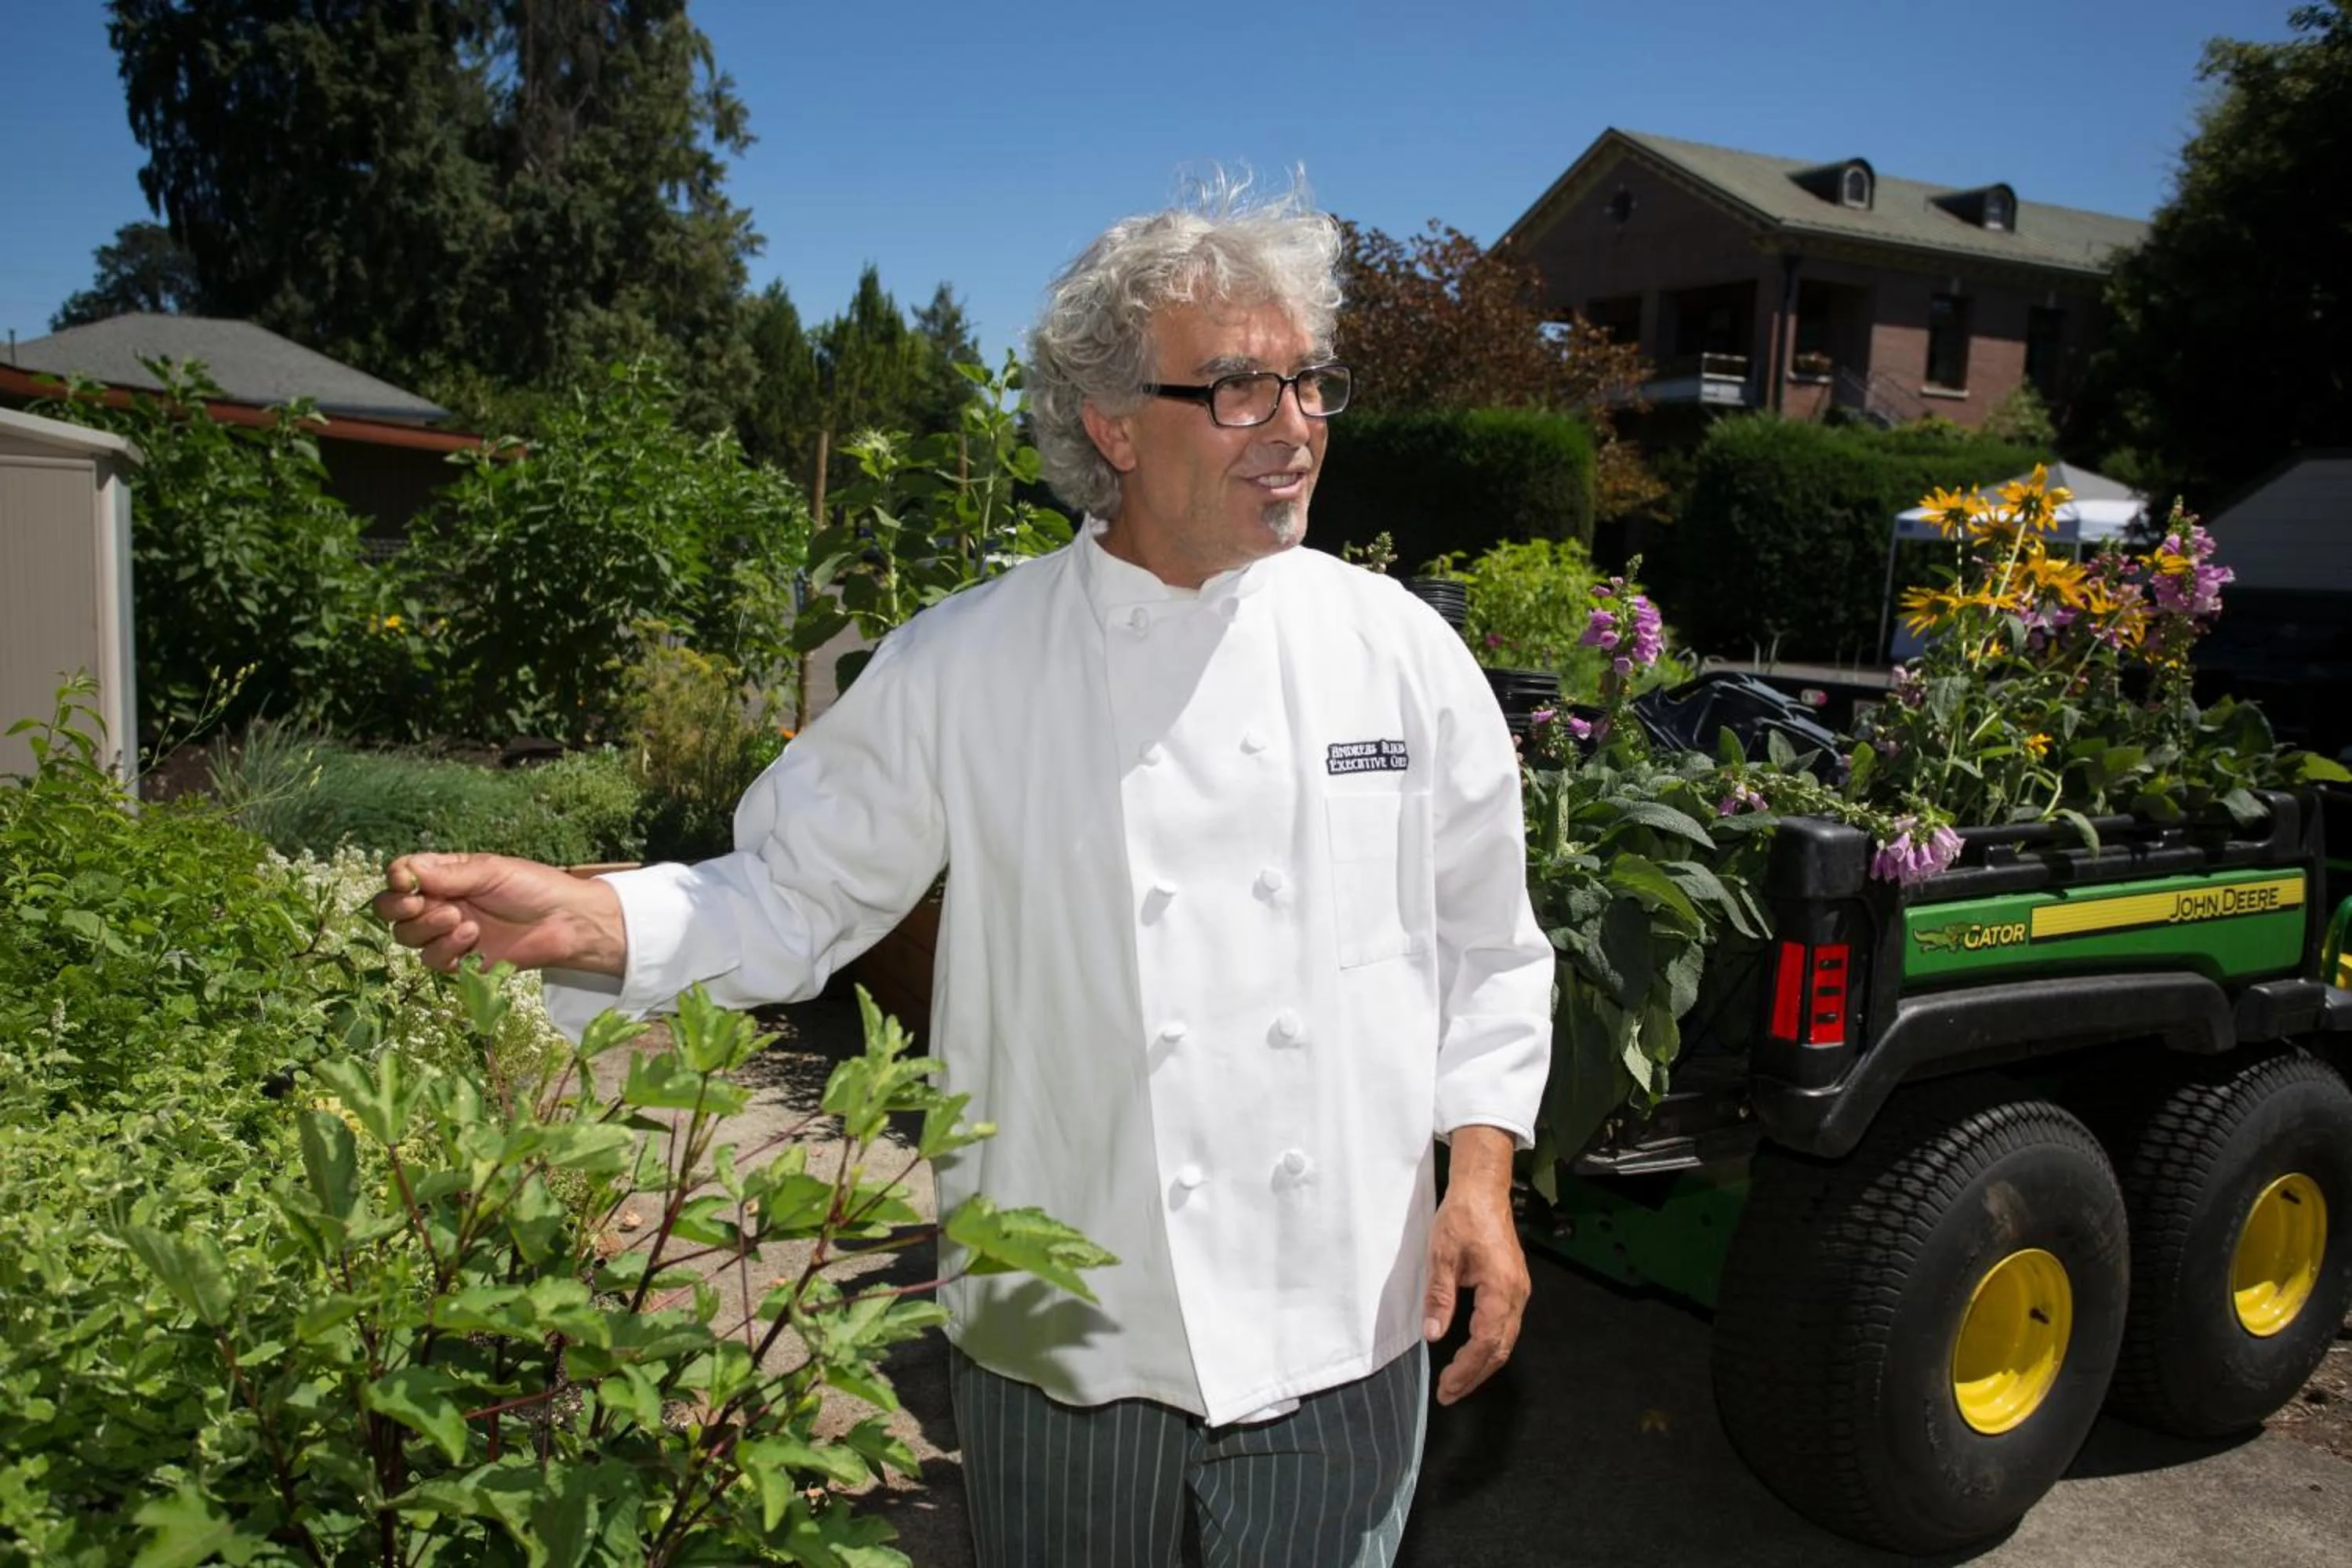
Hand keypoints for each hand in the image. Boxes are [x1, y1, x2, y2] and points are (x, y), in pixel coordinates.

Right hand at [371, 852, 627, 976]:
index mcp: (445, 875)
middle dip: (398, 908)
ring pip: (407, 937)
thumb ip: (449, 874)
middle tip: (417, 904)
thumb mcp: (491, 872)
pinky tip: (471, 938)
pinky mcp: (460, 960)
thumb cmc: (534, 887)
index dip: (396, 879)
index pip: (401, 876)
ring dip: (427, 928)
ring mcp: (447, 933)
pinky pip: (433, 961)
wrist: (567, 922)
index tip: (405, 881)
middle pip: (392, 910)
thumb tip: (406, 870)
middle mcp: (440, 902)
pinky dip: (445, 950)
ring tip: (461, 920)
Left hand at [1423, 1125, 1529, 1405]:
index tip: (1446, 1386)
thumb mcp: (1441, 1256)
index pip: (1486, 1342)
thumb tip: (1433, 1334)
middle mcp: (1516, 1294)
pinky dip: (1489, 1346)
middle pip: (1500, 1348)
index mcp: (1501, 1288)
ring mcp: (1518, 1290)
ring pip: (1505, 1339)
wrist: (1483, 1189)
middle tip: (1450, 1394)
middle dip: (1475, 1375)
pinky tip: (1471, 1353)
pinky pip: (1505, 1326)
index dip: (1467, 1369)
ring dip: (1482, 1363)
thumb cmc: (1462, 1217)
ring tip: (1457, 1380)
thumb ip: (1439, 1297)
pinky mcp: (1513, 1286)